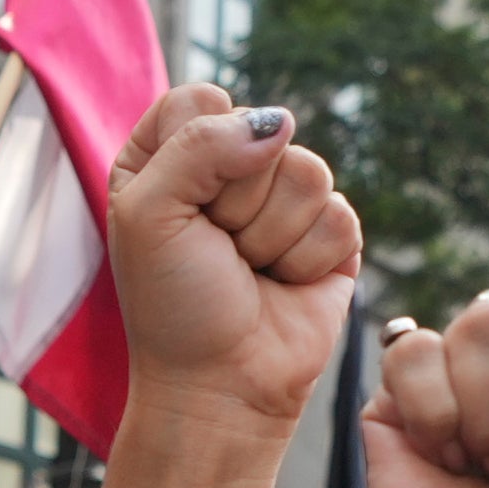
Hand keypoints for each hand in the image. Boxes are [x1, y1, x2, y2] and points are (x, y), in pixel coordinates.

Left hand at [95, 93, 361, 470]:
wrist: (221, 387)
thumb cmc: (173, 306)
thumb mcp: (149, 214)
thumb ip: (198, 145)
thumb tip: (278, 123)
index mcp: (170, 155)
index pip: (202, 100)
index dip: (197, 152)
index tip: (179, 210)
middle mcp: (228, 169)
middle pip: (262, 131)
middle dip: (236, 203)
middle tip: (217, 252)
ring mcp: (284, 200)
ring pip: (308, 171)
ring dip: (272, 235)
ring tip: (250, 271)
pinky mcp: (331, 235)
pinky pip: (340, 214)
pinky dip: (307, 260)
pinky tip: (284, 285)